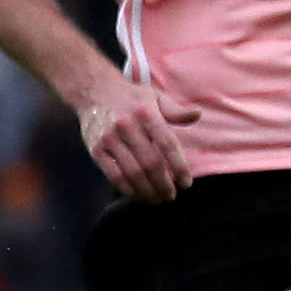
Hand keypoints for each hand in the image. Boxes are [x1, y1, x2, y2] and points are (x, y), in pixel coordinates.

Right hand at [77, 77, 200, 204]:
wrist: (93, 90)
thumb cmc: (130, 98)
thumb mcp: (155, 97)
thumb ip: (175, 110)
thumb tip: (197, 115)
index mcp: (146, 113)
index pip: (168, 144)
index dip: (179, 167)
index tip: (186, 183)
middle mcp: (127, 126)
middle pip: (150, 163)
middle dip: (163, 185)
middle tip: (171, 196)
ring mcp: (110, 139)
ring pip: (132, 173)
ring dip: (147, 191)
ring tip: (156, 199)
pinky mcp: (96, 150)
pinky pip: (114, 176)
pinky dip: (128, 190)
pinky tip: (137, 194)